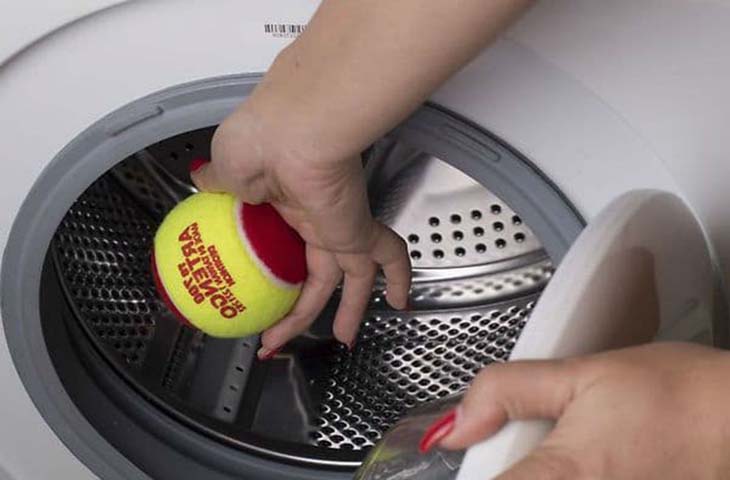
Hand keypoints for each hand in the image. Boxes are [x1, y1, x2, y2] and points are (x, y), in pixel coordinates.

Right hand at [191, 100, 410, 357]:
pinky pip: (387, 256)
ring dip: (348, 309)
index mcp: (280, 204)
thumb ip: (218, 183)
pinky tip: (401, 300)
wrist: (286, 131)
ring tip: (344, 338)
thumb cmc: (256, 143)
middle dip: (302, 306)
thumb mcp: (223, 169)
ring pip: (351, 275)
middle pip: (314, 271)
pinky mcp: (356, 229)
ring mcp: (336, 224)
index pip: (281, 246)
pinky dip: (399, 276)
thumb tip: (203, 181)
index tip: (253, 291)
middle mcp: (312, 216)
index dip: (270, 272)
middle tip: (283, 335)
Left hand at [425, 342, 729, 478]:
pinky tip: (600, 468)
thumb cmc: (679, 397)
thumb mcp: (582, 374)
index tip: (485, 455)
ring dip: (539, 475)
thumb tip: (457, 422)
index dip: (474, 473)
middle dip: (514, 470)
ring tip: (571, 456)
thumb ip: (508, 392)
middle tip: (531, 449)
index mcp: (560, 478)